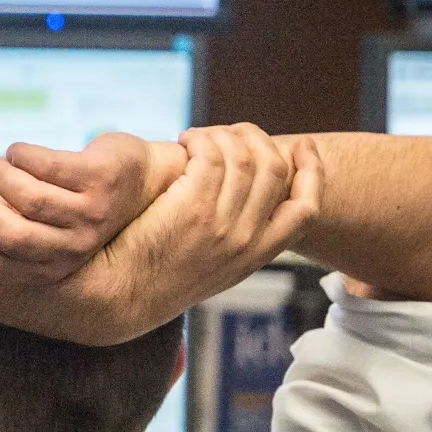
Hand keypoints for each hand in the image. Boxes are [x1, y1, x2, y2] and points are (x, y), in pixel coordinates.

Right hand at [0, 132, 186, 282]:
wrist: (142, 179)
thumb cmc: (75, 201)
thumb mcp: (45, 224)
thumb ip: (6, 222)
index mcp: (54, 266)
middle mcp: (75, 248)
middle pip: (11, 235)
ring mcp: (92, 215)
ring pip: (29, 197)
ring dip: (0, 175)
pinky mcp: (103, 179)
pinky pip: (48, 164)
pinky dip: (22, 154)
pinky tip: (19, 153)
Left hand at [65, 124, 322, 342]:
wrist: (121, 297)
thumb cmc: (156, 274)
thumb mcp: (213, 263)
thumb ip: (236, 235)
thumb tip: (241, 190)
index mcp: (257, 254)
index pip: (308, 207)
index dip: (311, 170)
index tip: (301, 146)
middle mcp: (247, 240)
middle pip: (276, 170)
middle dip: (255, 139)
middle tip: (225, 133)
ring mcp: (222, 226)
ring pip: (244, 157)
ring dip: (221, 135)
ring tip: (196, 137)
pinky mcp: (192, 210)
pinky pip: (210, 156)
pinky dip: (201, 139)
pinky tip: (184, 142)